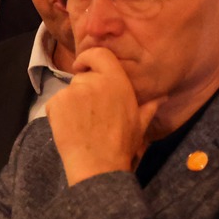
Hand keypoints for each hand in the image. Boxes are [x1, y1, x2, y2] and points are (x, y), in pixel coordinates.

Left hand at [46, 48, 161, 185]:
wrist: (98, 164)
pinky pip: (55, 102)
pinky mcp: (56, 102)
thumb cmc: (121, 144)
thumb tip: (163, 96)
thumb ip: (149, 105)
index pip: (99, 54)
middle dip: (84, 90)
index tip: (85, 67)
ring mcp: (73, 91)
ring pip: (69, 90)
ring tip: (81, 123)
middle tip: (90, 112)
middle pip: (83, 77)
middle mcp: (94, 81)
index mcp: (117, 81)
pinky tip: (70, 127)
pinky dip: (58, 112)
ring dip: (72, 103)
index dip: (89, 58)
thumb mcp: (140, 122)